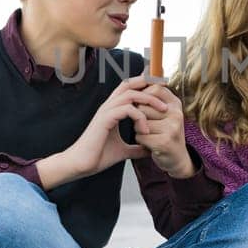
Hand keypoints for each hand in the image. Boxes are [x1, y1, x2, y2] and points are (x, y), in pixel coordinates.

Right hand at [42, 76, 156, 185]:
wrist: (81, 165)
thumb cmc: (97, 157)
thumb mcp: (122, 151)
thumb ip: (135, 148)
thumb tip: (149, 150)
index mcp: (112, 110)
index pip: (129, 88)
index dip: (144, 84)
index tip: (162, 87)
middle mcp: (108, 106)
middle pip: (130, 83)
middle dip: (149, 82)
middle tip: (166, 86)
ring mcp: (106, 111)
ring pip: (131, 94)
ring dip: (149, 100)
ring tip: (163, 110)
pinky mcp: (104, 119)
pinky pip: (127, 109)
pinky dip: (140, 117)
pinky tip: (145, 130)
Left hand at [130, 81, 195, 178]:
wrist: (177, 159)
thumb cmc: (166, 133)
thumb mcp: (164, 111)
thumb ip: (155, 93)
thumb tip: (145, 70)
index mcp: (175, 103)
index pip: (153, 88)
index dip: (142, 96)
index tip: (142, 105)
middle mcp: (176, 113)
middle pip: (142, 106)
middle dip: (138, 116)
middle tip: (148, 125)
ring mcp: (172, 127)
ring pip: (139, 122)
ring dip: (138, 130)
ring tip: (150, 134)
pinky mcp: (164, 141)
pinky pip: (140, 136)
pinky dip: (140, 141)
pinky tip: (150, 144)